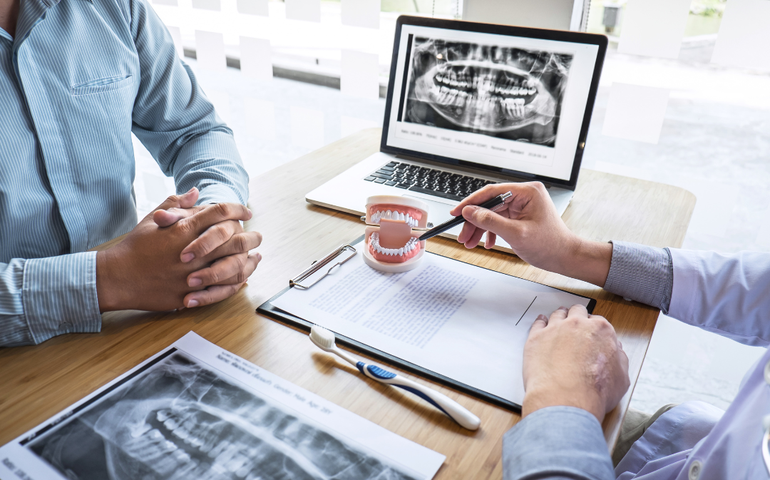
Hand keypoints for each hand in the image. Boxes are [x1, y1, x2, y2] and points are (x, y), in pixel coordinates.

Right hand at [96, 191, 259, 310]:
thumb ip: (176, 204)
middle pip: (234, 240)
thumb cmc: (134, 247)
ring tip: (255, 256)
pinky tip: (243, 278)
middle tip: (258, 235)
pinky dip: (235, 284)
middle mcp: (192, 252)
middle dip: (250, 236)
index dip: (237, 209)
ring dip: (248, 261)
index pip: (220, 213)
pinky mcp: (190, 294)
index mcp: (183, 230)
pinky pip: (221, 290)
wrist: (117, 277)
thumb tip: (195, 191)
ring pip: (233, 267)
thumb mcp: (152, 220)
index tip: (246, 211)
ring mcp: (192, 275)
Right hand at [449, 182, 611, 286]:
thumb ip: (490, 221)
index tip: (457, 212)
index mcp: (527, 192)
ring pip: (492, 213)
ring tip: (470, 242)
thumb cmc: (550, 245)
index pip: (492, 191)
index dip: (471, 202)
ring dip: (480, 228)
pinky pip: (499, 220)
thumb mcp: (516, 234)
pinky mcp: (520, 216)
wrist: (565, 257)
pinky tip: (486, 242)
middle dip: (474, 221)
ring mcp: (522, 205)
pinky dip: (490, 232)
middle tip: (463, 235)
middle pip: (490, 204)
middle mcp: (525, 195)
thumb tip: (470, 211)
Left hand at [521, 305, 629, 422]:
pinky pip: (538, 323)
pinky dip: (540, 322)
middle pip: (577, 312)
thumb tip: (617, 353)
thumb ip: (620, 360)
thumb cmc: (593, 391)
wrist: (566, 398)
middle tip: (575, 325)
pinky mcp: (536, 337)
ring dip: (559, 317)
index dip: (594, 328)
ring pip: (557, 315)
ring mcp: (555, 329)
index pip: (598, 321)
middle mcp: (578, 324)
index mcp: (601, 330)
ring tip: (558, 321)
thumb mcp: (621, 378)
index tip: (591, 334)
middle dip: (577, 317)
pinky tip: (541, 324)